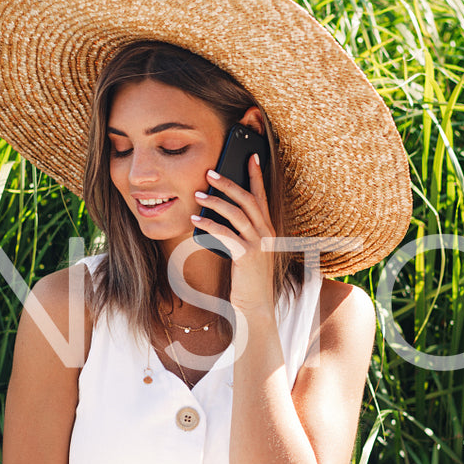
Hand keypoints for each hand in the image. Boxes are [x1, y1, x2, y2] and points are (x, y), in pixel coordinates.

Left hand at [191, 153, 276, 316]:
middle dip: (229, 182)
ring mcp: (259, 244)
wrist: (257, 308)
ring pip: (237, 213)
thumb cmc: (248, 281)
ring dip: (215, 201)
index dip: (256, 175)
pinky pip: (225, 234)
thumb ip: (238, 234)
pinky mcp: (247, 256)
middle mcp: (266, 233)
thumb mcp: (246, 253)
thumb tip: (216, 216)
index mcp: (268, 230)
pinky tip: (195, 221)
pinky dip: (209, 225)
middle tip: (210, 172)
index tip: (250, 155)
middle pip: (248, 199)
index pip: (262, 196)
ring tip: (197, 194)